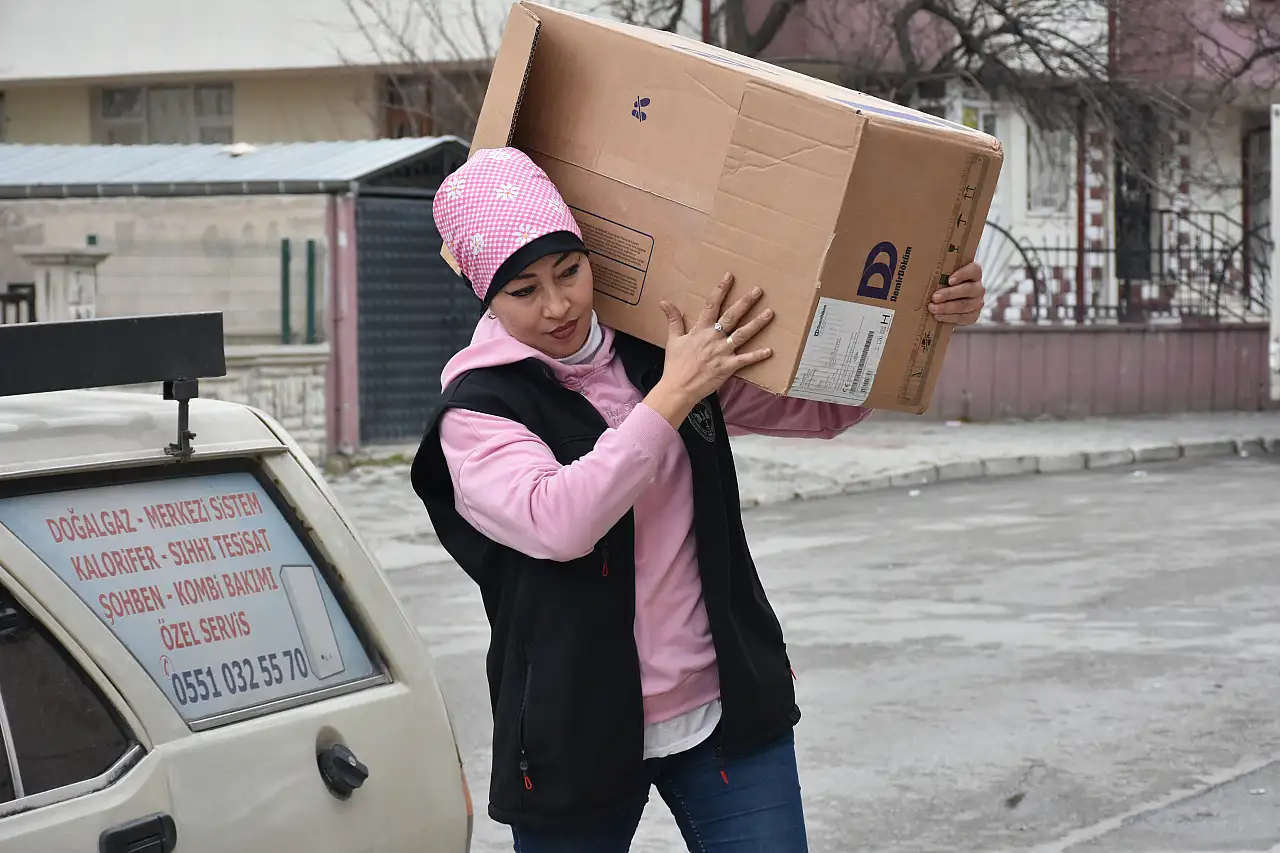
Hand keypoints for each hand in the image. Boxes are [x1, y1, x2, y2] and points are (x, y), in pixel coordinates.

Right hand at [644, 273, 774, 427]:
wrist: (678, 388)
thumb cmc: (675, 365)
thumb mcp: (673, 340)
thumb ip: (673, 320)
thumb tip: (665, 302)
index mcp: (700, 330)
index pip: (711, 305)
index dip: (721, 290)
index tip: (729, 276)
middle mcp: (713, 338)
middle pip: (731, 316)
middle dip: (745, 302)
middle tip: (758, 290)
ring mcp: (722, 352)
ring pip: (742, 334)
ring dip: (757, 323)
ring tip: (770, 313)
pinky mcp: (727, 367)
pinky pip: (745, 360)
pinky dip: (757, 356)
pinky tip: (769, 350)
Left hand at [929, 261, 985, 325]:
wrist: (944, 302)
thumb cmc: (941, 284)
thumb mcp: (940, 274)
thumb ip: (935, 271)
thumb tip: (919, 266)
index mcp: (973, 273)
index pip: (974, 270)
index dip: (963, 274)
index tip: (949, 280)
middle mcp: (978, 287)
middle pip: (968, 289)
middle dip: (950, 294)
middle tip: (935, 297)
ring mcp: (977, 302)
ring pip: (965, 305)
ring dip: (947, 307)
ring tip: (933, 308)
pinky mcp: (973, 315)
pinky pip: (963, 317)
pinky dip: (949, 317)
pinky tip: (938, 316)